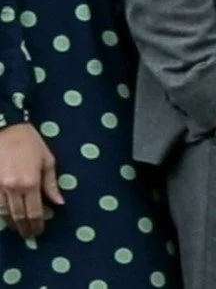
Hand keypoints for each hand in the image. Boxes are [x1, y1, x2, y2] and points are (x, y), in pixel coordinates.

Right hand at [0, 124, 60, 239]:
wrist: (5, 130)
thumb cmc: (31, 143)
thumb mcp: (47, 161)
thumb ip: (51, 184)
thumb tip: (59, 203)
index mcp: (30, 183)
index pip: (34, 212)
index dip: (37, 224)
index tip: (39, 231)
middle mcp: (12, 188)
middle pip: (18, 216)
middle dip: (24, 228)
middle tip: (30, 235)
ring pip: (3, 213)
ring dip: (11, 224)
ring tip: (19, 230)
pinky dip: (1, 213)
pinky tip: (6, 217)